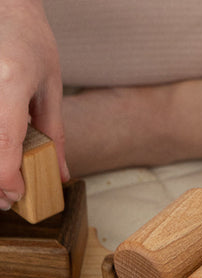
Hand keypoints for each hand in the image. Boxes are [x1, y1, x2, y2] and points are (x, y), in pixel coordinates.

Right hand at [0, 0, 66, 209]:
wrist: (6, 5)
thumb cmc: (29, 40)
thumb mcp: (51, 86)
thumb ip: (53, 133)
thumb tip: (60, 175)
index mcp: (10, 83)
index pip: (4, 147)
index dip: (7, 179)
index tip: (16, 195)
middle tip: (5, 199)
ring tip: (1, 183)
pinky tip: (0, 158)